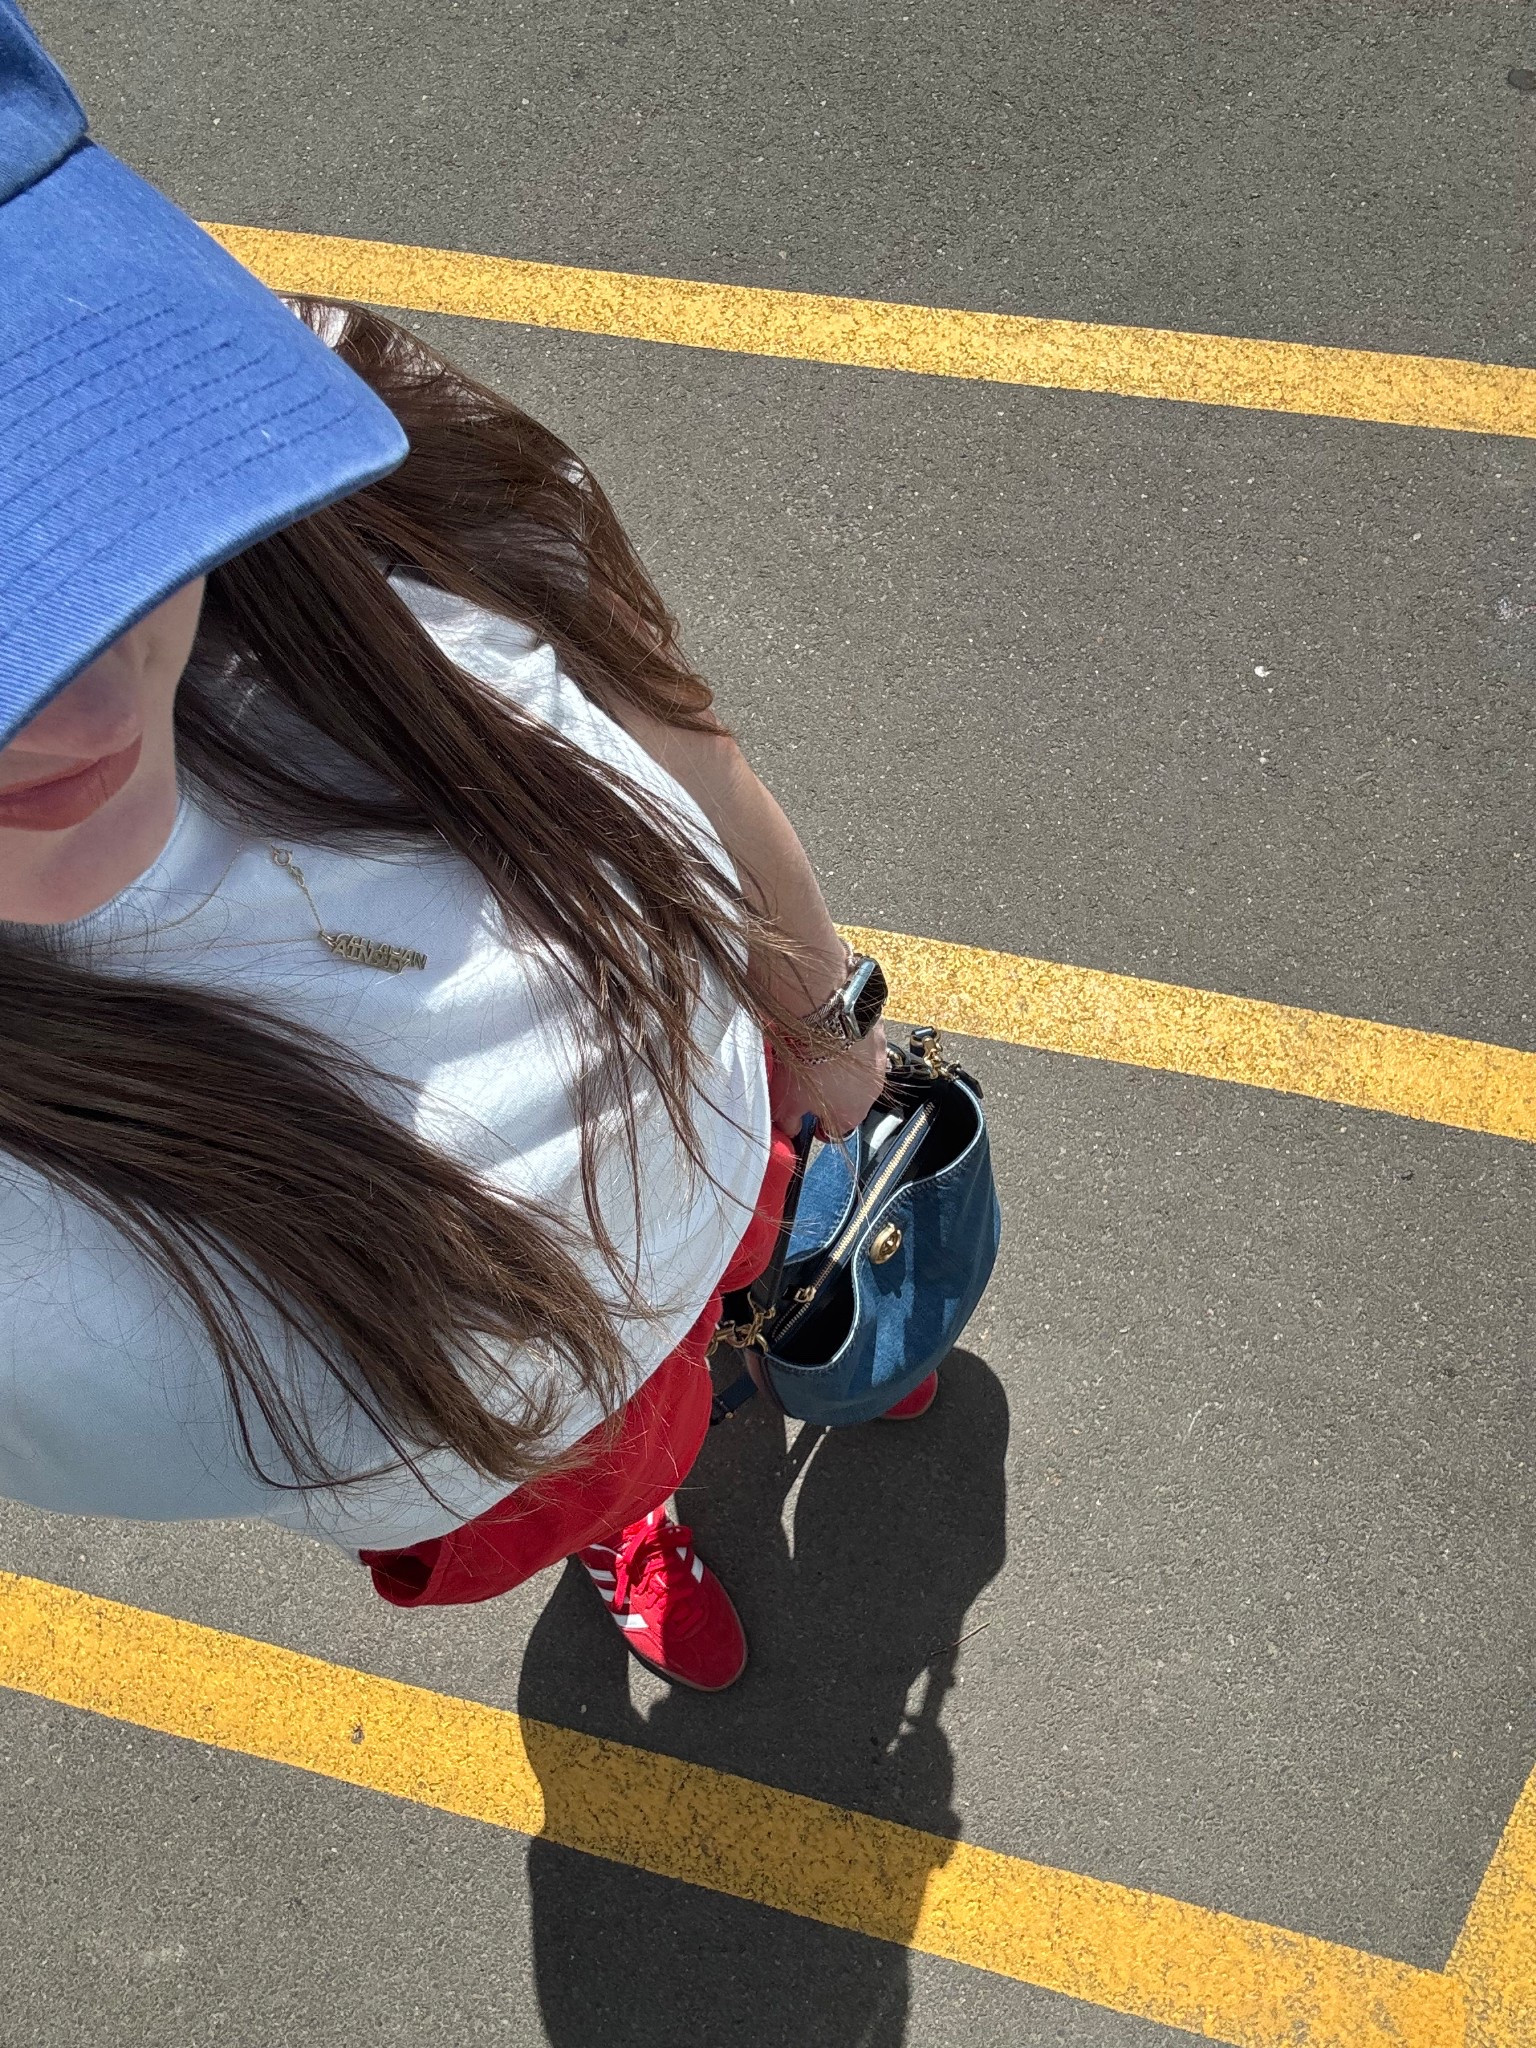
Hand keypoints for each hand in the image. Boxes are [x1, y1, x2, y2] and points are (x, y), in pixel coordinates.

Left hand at [770, 1020, 888, 1140]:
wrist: (829, 1022)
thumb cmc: (811, 1064)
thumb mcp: (786, 1102)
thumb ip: (789, 1122)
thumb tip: (789, 1129)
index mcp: (851, 1118)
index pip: (836, 1133)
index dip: (818, 1127)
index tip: (808, 1119)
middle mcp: (871, 1096)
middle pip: (849, 1103)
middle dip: (831, 1096)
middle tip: (810, 1083)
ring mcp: (879, 1067)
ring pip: (859, 1076)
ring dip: (843, 1071)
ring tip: (820, 1057)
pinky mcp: (880, 1039)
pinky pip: (864, 1049)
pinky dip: (851, 1046)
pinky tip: (832, 1038)